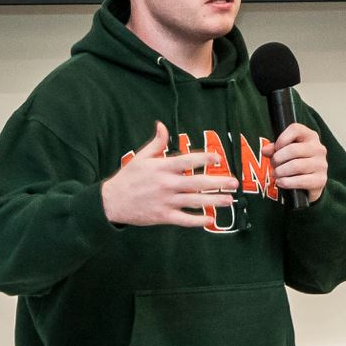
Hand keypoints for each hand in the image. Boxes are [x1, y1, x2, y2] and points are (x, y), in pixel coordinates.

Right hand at [100, 122, 237, 227]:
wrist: (111, 202)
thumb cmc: (127, 178)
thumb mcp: (140, 157)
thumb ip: (156, 143)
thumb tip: (162, 125)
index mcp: (162, 167)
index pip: (189, 160)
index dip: (205, 158)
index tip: (218, 158)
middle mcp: (166, 184)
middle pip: (198, 182)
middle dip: (218, 182)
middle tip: (234, 182)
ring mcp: (165, 201)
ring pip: (195, 201)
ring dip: (214, 201)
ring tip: (228, 200)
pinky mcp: (162, 216)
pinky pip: (184, 219)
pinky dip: (197, 220)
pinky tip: (209, 219)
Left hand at [269, 122, 327, 202]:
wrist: (310, 182)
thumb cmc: (296, 162)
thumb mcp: (284, 152)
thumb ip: (275, 148)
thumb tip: (265, 150)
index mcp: (310, 136)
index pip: (295, 129)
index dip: (281, 139)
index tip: (276, 149)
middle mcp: (318, 148)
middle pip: (293, 150)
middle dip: (277, 159)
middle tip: (273, 165)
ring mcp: (321, 164)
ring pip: (295, 166)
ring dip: (280, 172)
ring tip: (276, 174)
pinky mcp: (320, 180)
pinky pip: (299, 181)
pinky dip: (285, 182)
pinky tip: (281, 182)